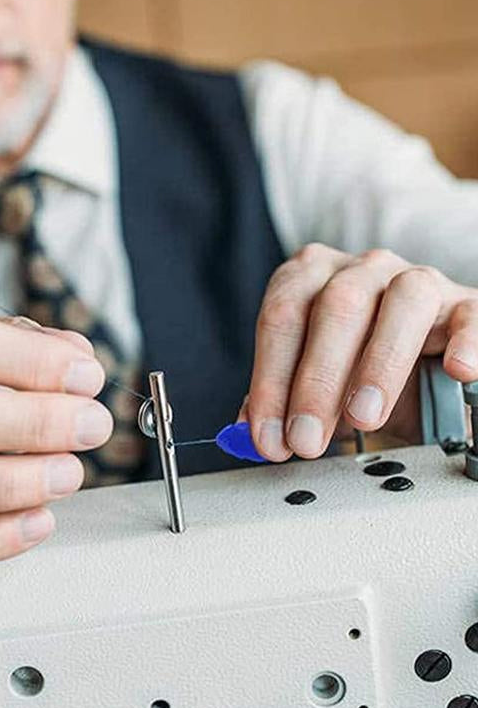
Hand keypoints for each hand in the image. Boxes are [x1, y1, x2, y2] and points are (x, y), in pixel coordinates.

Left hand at [240, 244, 477, 460]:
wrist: (421, 356)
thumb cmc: (357, 363)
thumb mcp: (313, 378)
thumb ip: (279, 398)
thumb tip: (251, 433)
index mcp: (311, 277)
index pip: (282, 317)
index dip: (270, 380)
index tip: (267, 434)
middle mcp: (362, 270)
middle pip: (335, 308)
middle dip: (315, 382)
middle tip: (306, 438)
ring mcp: (417, 280)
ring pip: (402, 303)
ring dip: (378, 364)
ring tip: (362, 417)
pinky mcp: (466, 304)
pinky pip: (470, 315)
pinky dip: (466, 341)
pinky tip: (456, 372)